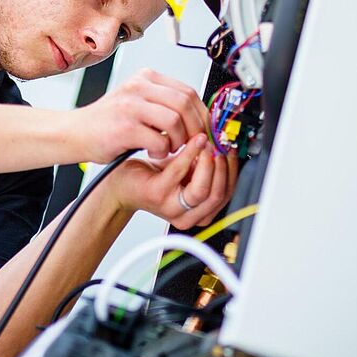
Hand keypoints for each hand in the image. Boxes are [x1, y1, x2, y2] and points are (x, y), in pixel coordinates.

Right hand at [69, 69, 208, 160]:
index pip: (188, 91)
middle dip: (196, 128)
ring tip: (170, 149)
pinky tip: (153, 153)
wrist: (75, 133)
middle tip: (193, 144)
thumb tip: (200, 118)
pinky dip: (162, 152)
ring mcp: (131, 105)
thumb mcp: (139, 102)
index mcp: (146, 77)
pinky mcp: (125, 127)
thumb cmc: (109, 122)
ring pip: (175, 121)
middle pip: (185, 104)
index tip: (205, 130)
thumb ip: (164, 104)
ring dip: (179, 141)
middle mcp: (139, 87)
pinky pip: (159, 140)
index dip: (202, 114)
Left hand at [104, 134, 238, 228]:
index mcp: (200, 212)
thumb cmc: (155, 177)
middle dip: (223, 167)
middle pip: (218, 195)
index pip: (227, 195)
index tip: (231, 149)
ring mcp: (173, 208)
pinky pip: (181, 172)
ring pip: (204, 190)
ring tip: (208, 143)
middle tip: (220, 145)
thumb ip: (207, 166)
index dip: (232, 171)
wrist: (123, 183)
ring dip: (209, 162)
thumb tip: (226, 145)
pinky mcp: (159, 194)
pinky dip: (190, 153)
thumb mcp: (189, 172)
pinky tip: (193, 141)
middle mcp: (188, 215)